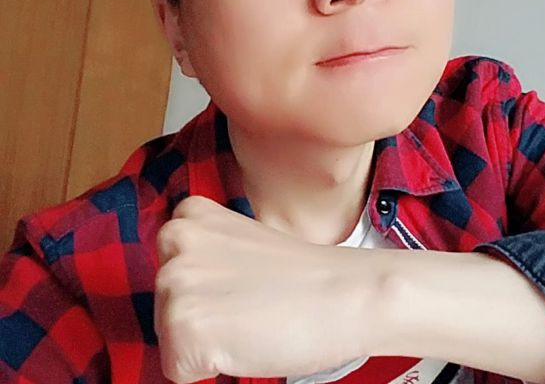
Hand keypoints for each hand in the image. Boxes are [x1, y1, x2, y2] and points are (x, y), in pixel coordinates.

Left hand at [154, 196, 379, 382]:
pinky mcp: (184, 326)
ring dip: (204, 339)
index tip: (236, 283)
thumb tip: (187, 291)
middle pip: (164, 303)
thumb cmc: (302, 275)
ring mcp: (177, 281)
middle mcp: (176, 239)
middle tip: (247, 302)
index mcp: (190, 215)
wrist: (341, 293)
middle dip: (200, 312)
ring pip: (169, 336)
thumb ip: (206, 253)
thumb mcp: (240, 243)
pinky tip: (244, 341)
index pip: (170, 270)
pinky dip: (208, 368)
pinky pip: (177, 369)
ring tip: (248, 319)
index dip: (204, 287)